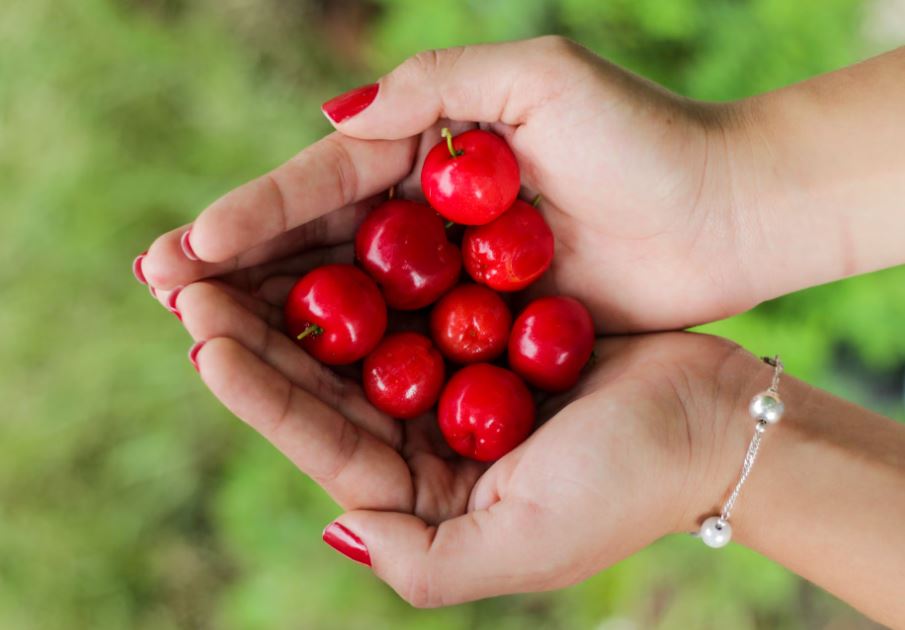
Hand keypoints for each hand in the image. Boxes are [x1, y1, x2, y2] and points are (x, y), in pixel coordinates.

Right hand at [138, 36, 758, 331]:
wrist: (728, 214)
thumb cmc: (644, 138)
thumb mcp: (536, 79)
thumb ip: (436, 88)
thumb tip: (337, 118)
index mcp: (434, 149)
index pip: (326, 181)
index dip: (255, 212)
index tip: (190, 245)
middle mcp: (431, 212)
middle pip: (320, 241)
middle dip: (241, 265)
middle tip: (162, 288)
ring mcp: (453, 273)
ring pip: (349, 296)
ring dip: (276, 313)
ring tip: (201, 329)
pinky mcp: (484, 322)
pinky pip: (404, 342)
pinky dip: (349, 357)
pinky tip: (293, 373)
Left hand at [167, 273, 746, 605]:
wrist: (713, 420)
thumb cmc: (625, 486)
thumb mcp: (520, 547)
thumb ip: (425, 564)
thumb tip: (337, 526)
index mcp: (425, 495)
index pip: (326, 443)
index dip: (262, 396)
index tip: (205, 343)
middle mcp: (429, 440)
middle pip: (327, 384)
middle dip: (257, 337)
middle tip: (189, 285)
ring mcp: (454, 381)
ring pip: (359, 335)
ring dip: (298, 296)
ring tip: (232, 255)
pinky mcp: (483, 330)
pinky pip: (413, 296)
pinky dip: (368, 267)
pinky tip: (323, 232)